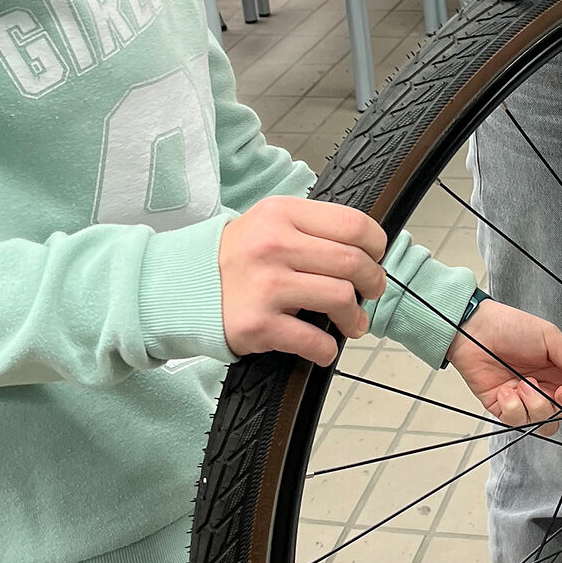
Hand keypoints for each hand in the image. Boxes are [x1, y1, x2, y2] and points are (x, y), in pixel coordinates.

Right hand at [219, 196, 387, 364]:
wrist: (185, 286)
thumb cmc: (238, 257)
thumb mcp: (271, 223)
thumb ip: (313, 229)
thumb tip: (366, 251)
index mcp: (282, 214)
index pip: (353, 224)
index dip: (376, 245)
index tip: (375, 258)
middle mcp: (273, 245)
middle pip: (353, 262)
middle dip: (373, 282)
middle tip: (371, 292)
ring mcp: (266, 285)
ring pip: (341, 298)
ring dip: (355, 318)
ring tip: (352, 323)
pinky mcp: (258, 324)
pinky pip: (314, 340)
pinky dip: (327, 349)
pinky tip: (323, 346)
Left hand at [446, 299, 561, 433]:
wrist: (476, 331)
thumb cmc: (510, 327)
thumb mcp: (550, 337)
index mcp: (561, 374)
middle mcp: (545, 390)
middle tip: (557, 394)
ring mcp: (525, 401)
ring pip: (544, 423)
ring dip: (536, 404)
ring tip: (524, 382)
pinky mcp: (505, 409)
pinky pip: (517, 421)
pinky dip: (513, 405)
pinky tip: (507, 388)